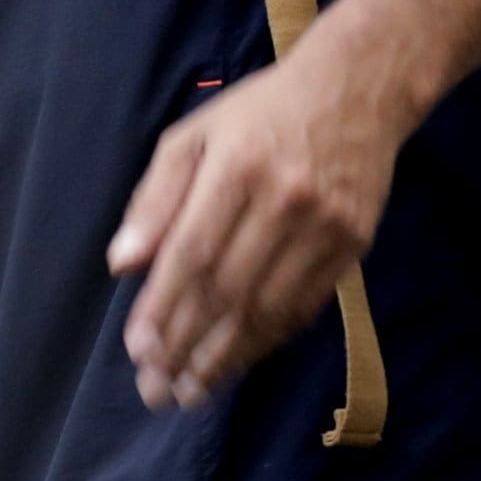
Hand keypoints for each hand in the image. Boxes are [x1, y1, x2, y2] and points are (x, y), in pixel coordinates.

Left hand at [109, 52, 398, 411]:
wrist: (357, 90)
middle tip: (156, 390)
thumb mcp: (192, 135)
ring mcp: (327, 225)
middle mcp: (285, 200)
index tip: (138, 351)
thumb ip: (155, 199)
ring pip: (269, 308)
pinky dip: (268, 339)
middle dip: (187, 347)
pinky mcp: (355, 243)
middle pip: (229, 290)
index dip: (164, 308)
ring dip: (226, 357)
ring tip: (191, 391)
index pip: (192, 253)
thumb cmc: (259, 112)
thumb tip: (123, 265)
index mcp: (236, 167)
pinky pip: (305, 305)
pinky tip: (238, 361)